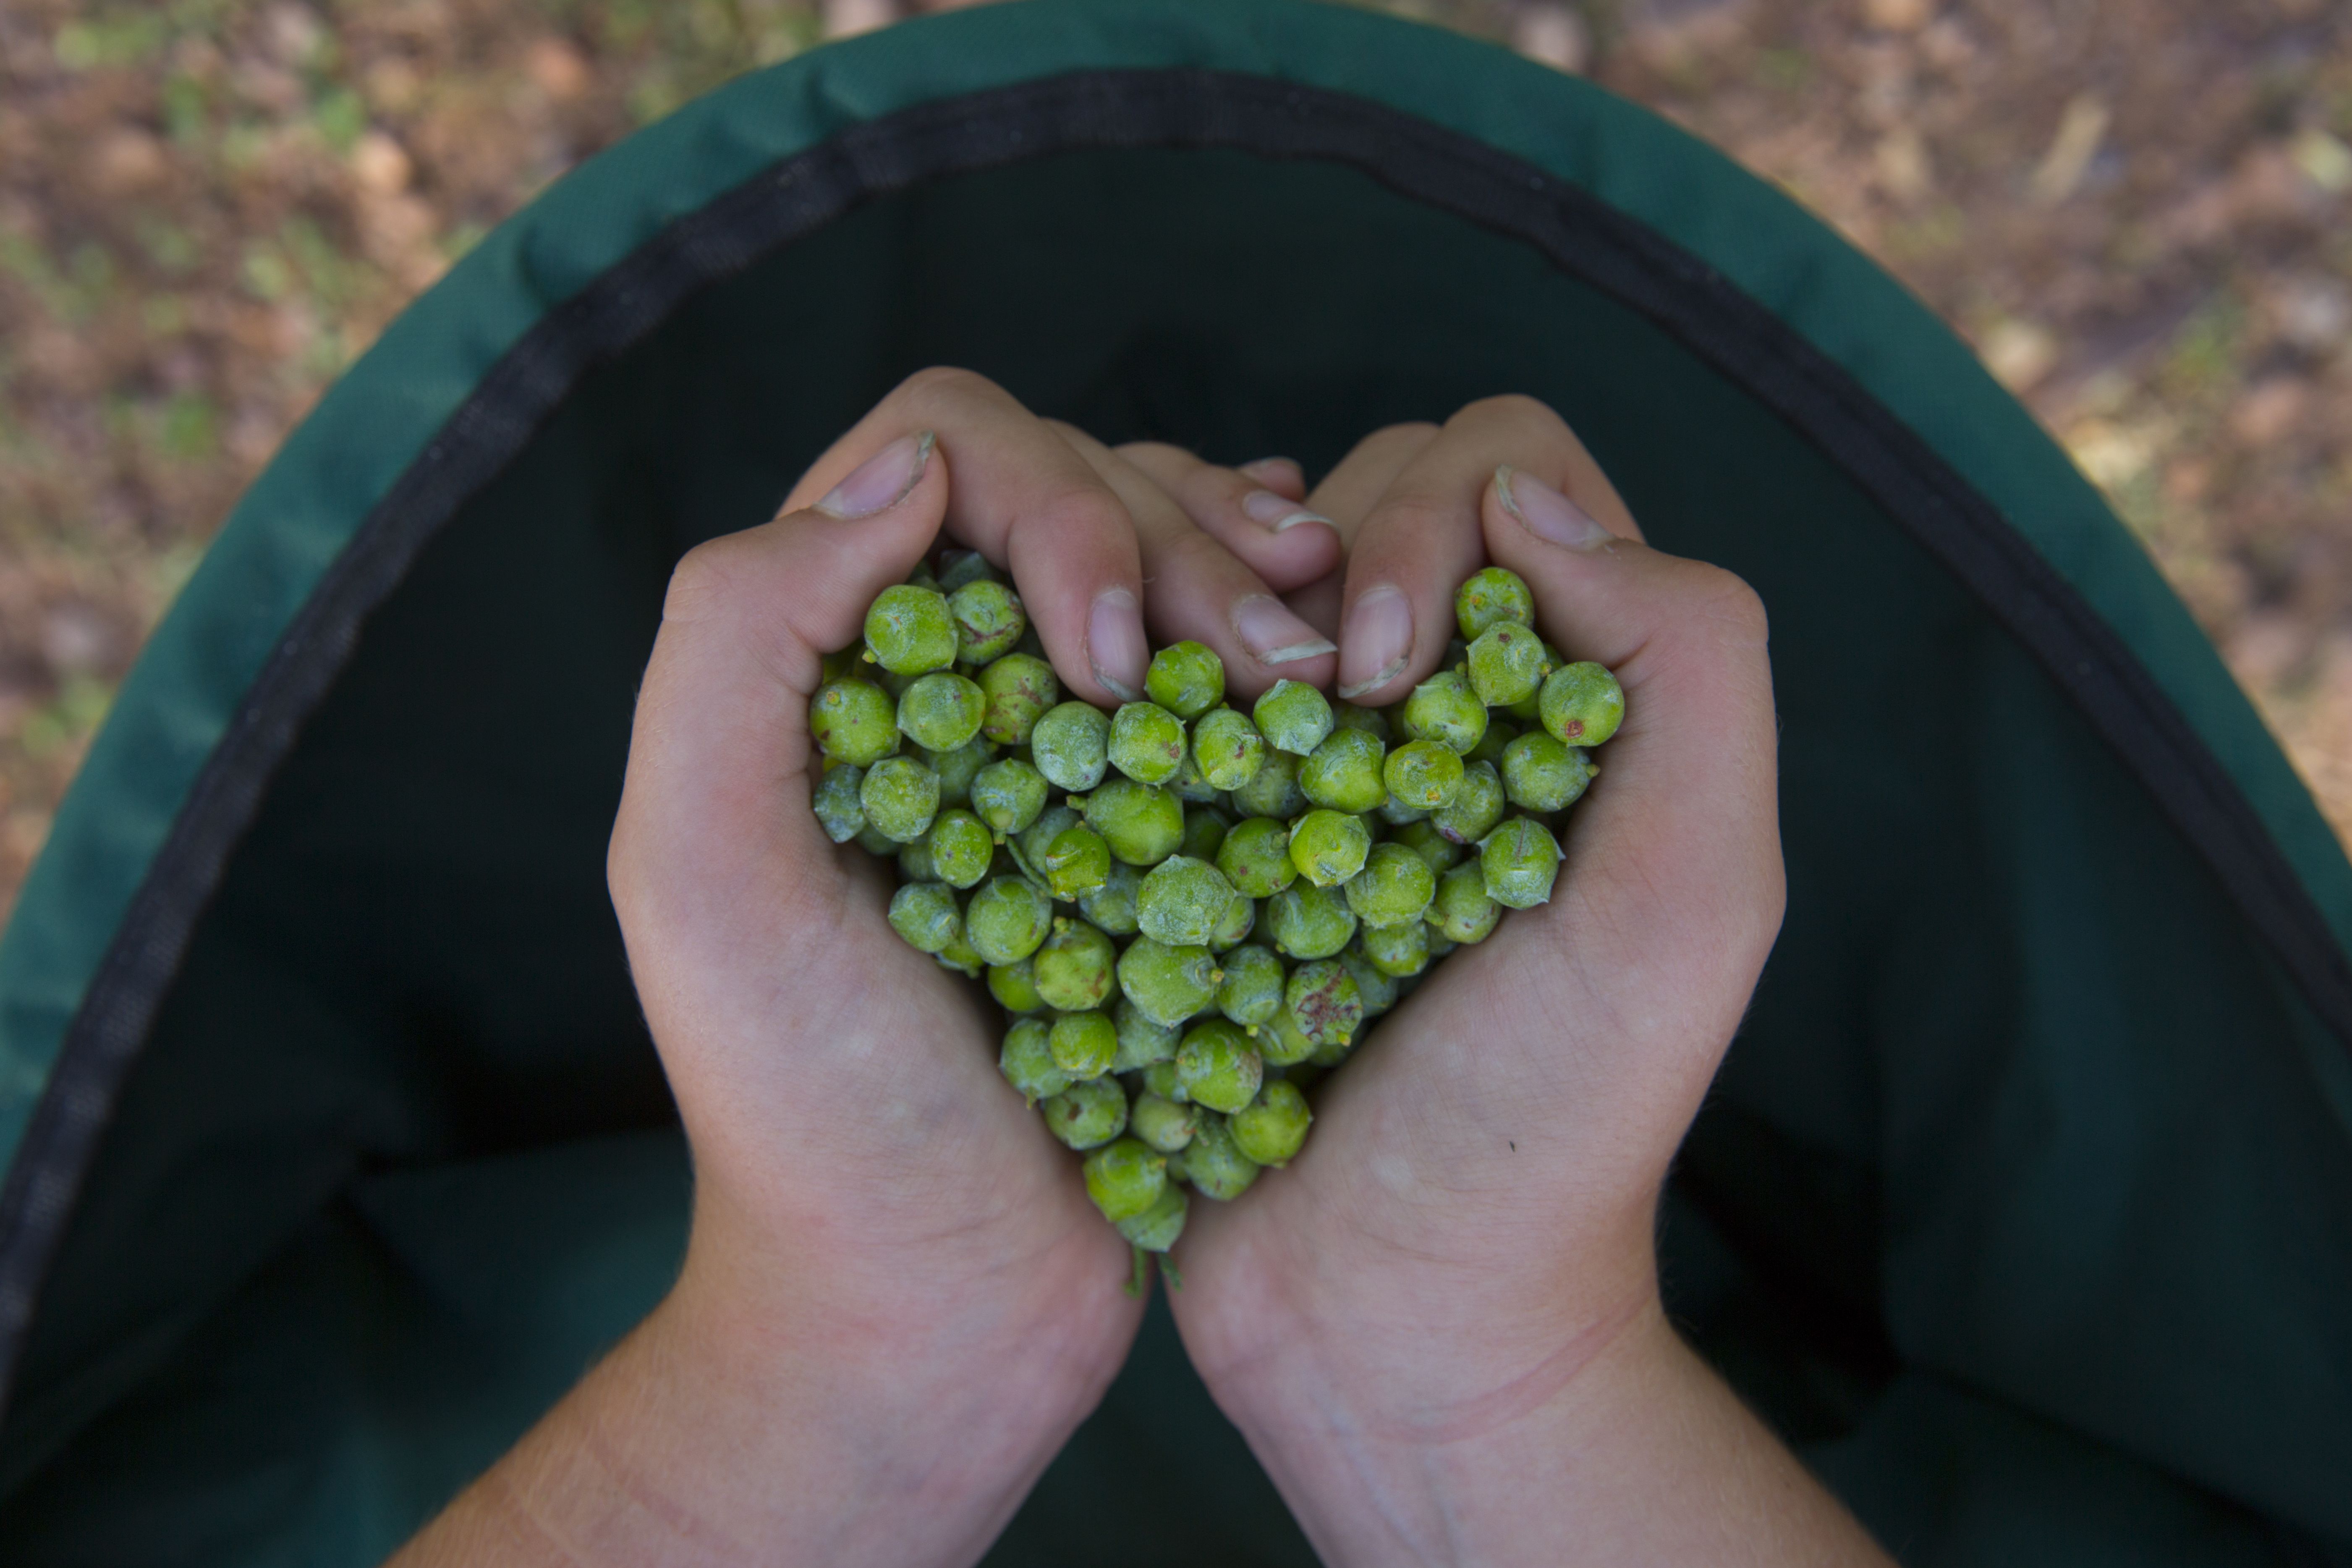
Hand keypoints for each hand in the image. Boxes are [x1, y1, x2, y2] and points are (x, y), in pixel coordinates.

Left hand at [387, 368, 1340, 1566]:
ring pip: (1177, 572)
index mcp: (824, 666)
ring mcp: (1059, 756)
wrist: (937, 1311)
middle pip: (1085, 493)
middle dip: (1185, 549)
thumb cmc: (814, 1115)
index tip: (1106, 653)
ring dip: (1258, 593)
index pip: (947, 454)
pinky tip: (1343, 666)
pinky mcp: (1159, 840)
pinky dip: (1292, 658)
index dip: (1051, 500)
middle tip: (1274, 671)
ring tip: (1326, 672)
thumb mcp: (708, 878)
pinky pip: (1232, 690)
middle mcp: (939, 681)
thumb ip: (738, 642)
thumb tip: (901, 472)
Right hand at [1137, 399, 1890, 1564]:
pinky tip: (1112, 735)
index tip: (1378, 666)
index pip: (1503, 470)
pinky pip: (1144, 699)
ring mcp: (1305, 775)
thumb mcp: (1687, 898)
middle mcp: (1440, 711)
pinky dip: (1123, 690)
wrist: (1390, 1316)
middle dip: (1313, 559)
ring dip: (1198, 613)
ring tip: (1182, 726)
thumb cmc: (1550, 1125)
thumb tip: (1523, 496)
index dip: (1429, 517)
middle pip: (1356, 498)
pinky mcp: (1194, 847)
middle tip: (1298, 703)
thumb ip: (1683, 665)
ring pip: (1234, 581)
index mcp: (1569, 700)